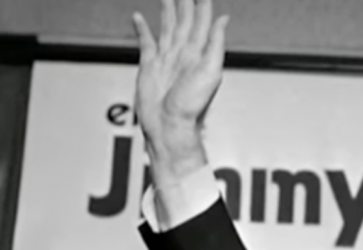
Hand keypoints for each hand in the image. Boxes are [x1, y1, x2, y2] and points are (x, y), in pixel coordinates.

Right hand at [132, 0, 228, 183]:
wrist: (169, 125)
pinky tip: (139, 18)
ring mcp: (166, 59)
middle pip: (185, 21)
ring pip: (168, 28)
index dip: (203, 6)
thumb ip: (216, 44)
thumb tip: (223, 19)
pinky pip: (147, 42)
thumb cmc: (192, 106)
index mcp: (199, 53)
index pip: (202, 23)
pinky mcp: (149, 65)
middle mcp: (183, 54)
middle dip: (186, 4)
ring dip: (169, 12)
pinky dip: (143, 29)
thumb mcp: (211, 71)